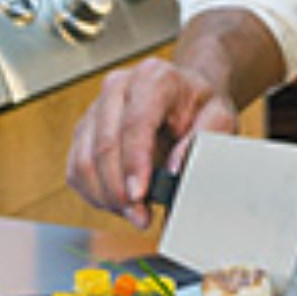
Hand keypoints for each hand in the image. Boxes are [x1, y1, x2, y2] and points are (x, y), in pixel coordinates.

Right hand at [66, 55, 240, 228]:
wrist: (186, 93)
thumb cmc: (201, 106)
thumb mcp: (220, 118)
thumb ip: (201, 141)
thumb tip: (173, 171)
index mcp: (153, 78)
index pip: (135, 123)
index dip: (134, 163)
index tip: (139, 196)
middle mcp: (118, 86)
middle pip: (105, 146)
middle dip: (120, 190)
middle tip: (141, 217)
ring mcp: (97, 106)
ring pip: (84, 160)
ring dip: (105, 196)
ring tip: (133, 212)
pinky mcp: (85, 129)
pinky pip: (76, 168)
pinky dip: (94, 193)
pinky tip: (118, 202)